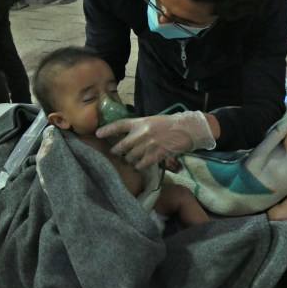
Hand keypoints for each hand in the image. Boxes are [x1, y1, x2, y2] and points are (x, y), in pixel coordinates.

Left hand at [96, 111, 215, 169]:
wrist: (188, 129)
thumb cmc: (171, 124)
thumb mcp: (154, 121)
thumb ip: (141, 127)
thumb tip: (129, 136)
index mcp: (140, 122)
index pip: (119, 125)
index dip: (107, 130)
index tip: (97, 134)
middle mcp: (142, 133)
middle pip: (121, 145)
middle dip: (117, 151)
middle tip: (116, 154)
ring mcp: (148, 145)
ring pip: (130, 157)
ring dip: (129, 161)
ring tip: (130, 161)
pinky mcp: (156, 154)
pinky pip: (141, 164)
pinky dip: (139, 167)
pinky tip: (140, 166)